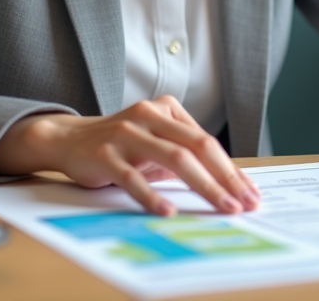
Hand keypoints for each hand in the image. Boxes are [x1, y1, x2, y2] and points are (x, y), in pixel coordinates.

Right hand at [0, 95, 260, 216]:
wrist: (68, 139)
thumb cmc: (120, 145)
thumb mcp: (155, 142)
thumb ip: (184, 156)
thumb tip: (226, 185)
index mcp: (166, 109)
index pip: (206, 141)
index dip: (231, 168)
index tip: (250, 193)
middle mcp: (148, 114)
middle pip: (197, 146)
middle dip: (226, 178)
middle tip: (244, 203)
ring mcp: (126, 132)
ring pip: (173, 158)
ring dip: (203, 186)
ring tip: (222, 207)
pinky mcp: (105, 153)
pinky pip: (133, 177)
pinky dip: (152, 195)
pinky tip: (168, 210)